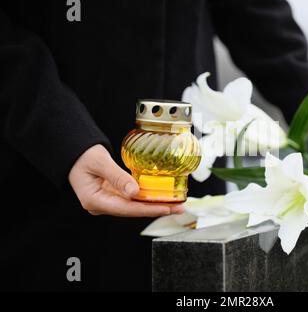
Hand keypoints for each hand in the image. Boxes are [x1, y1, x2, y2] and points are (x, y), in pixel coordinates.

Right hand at [69, 144, 183, 216]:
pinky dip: (146, 198)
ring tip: (175, 204)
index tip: (166, 208)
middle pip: (133, 210)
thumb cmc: (82, 156)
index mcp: (94, 201)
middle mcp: (101, 205)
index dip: (148, 209)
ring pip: (134, 206)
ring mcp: (107, 202)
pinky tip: (160, 198)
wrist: (74, 153)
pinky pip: (132, 199)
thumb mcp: (100, 162)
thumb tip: (135, 192)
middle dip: (156, 209)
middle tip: (179, 207)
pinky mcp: (112, 196)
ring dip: (154, 204)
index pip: (127, 209)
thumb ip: (117, 177)